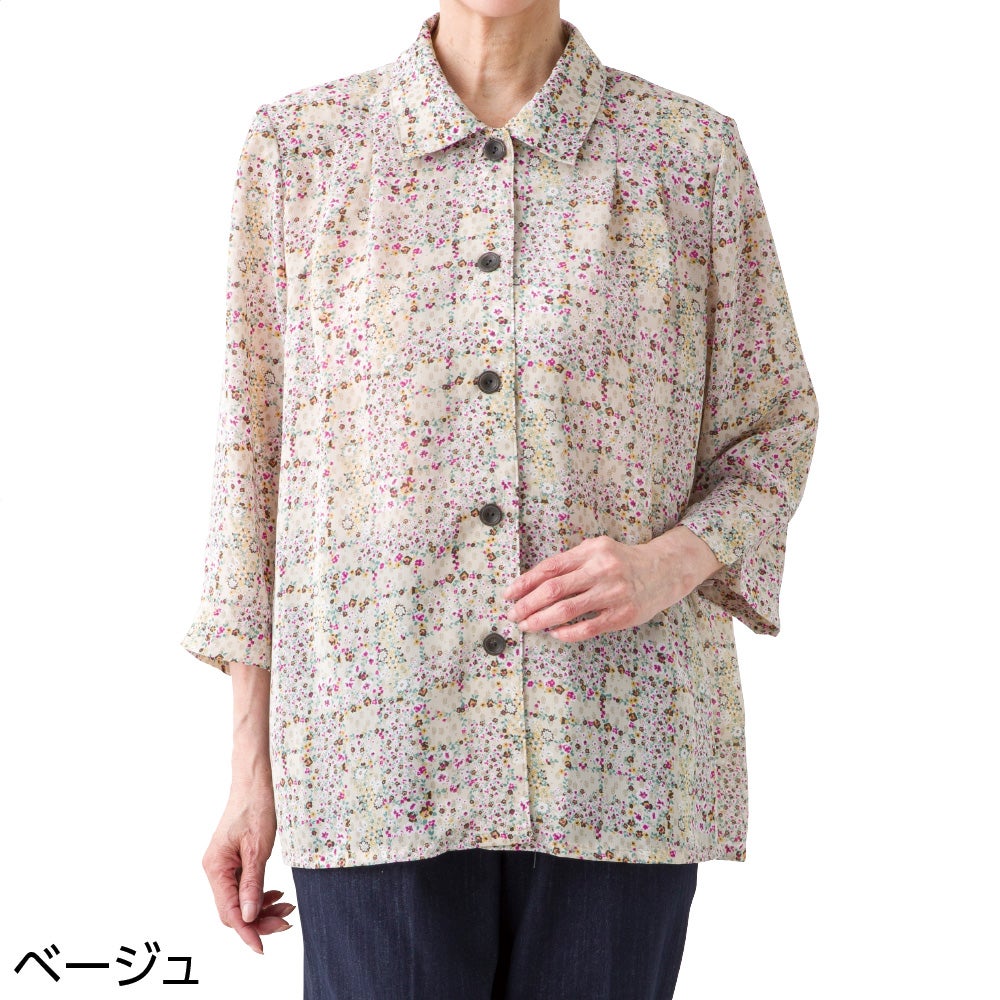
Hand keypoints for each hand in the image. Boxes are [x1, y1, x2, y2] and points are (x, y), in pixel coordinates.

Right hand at [202, 784, 293, 954]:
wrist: (255, 780)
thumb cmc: (256, 806)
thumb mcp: (258, 847)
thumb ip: (252, 883)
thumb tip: (248, 917)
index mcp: (216, 867)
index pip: (228, 912)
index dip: (246, 932)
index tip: (262, 947)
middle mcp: (215, 869)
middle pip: (233, 910)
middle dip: (259, 920)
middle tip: (287, 920)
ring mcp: (223, 865)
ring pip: (239, 901)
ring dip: (262, 909)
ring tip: (287, 907)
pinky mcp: (233, 860)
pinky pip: (243, 888)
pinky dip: (259, 896)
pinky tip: (277, 895)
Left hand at [501, 529, 723, 642]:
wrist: (664, 571)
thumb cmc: (623, 561)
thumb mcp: (598, 550)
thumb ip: (570, 562)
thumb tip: (533, 581)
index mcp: (591, 551)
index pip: (549, 568)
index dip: (525, 582)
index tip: (509, 594)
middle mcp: (601, 569)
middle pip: (553, 590)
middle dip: (527, 604)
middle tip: (513, 614)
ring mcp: (613, 593)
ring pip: (567, 610)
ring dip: (541, 620)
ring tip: (527, 625)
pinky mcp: (623, 615)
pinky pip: (588, 627)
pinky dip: (566, 633)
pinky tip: (554, 634)